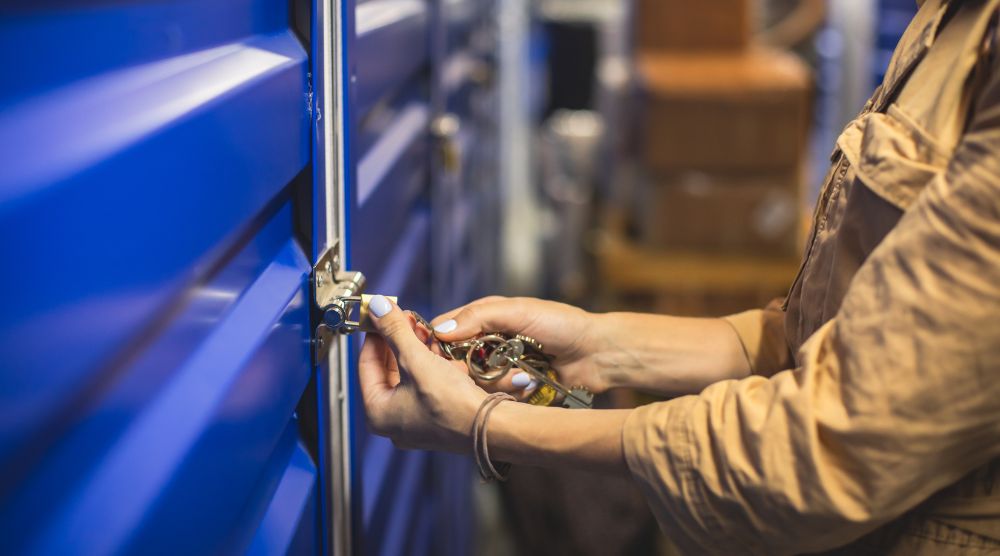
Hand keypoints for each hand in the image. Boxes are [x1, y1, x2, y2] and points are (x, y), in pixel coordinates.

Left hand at [358, 295, 486, 451]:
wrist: (491, 427)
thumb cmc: (452, 404)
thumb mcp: (416, 359)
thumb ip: (394, 331)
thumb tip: (377, 307)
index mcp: (377, 413)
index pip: (366, 364)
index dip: (375, 334)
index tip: (381, 314)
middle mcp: (393, 422)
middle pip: (387, 369)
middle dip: (398, 341)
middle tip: (406, 318)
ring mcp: (415, 422)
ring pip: (409, 375)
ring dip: (416, 350)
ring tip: (425, 330)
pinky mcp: (436, 418)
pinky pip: (426, 385)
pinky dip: (430, 366)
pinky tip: (440, 351)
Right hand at [430, 297, 612, 396]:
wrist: (597, 354)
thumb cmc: (561, 324)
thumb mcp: (519, 312)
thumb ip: (479, 317)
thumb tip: (439, 331)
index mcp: (484, 318)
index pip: (445, 330)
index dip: (437, 345)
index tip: (442, 357)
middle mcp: (487, 344)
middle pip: (454, 363)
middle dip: (470, 369)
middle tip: (489, 368)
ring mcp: (498, 369)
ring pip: (473, 385)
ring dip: (497, 383)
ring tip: (522, 376)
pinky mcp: (511, 391)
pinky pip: (494, 399)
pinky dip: (509, 394)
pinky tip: (528, 387)